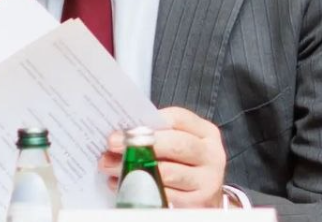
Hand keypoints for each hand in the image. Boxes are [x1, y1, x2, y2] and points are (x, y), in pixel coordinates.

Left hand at [98, 106, 226, 207]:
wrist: (204, 195)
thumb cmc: (185, 163)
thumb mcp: (179, 142)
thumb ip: (157, 134)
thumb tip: (120, 133)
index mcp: (206, 133)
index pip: (178, 118)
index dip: (149, 122)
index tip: (123, 128)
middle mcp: (211, 155)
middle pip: (176, 144)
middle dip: (141, 144)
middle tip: (113, 144)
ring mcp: (207, 180)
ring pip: (167, 172)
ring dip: (133, 169)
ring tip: (110, 166)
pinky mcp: (196, 202)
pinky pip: (164, 195)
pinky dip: (140, 189)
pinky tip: (123, 184)